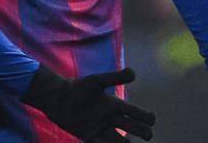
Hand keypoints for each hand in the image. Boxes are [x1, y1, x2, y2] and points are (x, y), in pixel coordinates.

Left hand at [21, 65, 154, 140]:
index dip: (147, 117)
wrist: (56, 97)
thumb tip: (133, 72)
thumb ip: (114, 77)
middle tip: (147, 134)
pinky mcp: (89, 137)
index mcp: (114, 105)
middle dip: (144, 132)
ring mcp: (101, 128)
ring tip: (127, 141)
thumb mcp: (96, 81)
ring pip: (121, 141)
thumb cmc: (77, 88)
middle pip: (134, 128)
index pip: (137, 113)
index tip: (151, 119)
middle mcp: (110, 118)